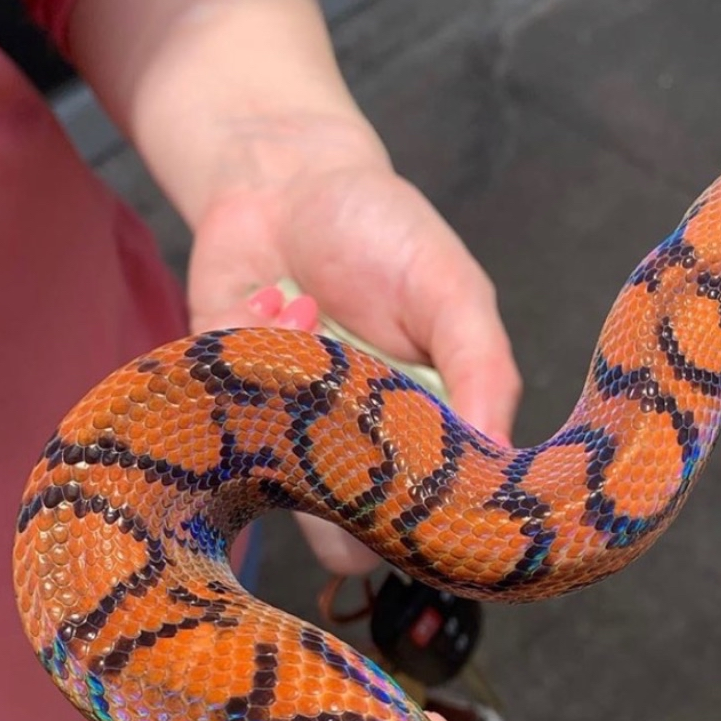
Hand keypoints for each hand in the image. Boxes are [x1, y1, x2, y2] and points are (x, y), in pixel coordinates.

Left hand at [67, 0, 521, 578]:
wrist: (287, 181)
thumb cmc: (385, 234)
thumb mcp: (453, 291)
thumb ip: (482, 370)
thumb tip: (499, 457)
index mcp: (423, 438)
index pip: (428, 524)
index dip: (428, 524)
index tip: (426, 487)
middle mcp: (352, 453)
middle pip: (350, 540)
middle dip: (350, 482)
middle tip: (354, 403)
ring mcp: (283, 435)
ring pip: (282, 489)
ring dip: (296, 409)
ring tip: (314, 318)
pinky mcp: (220, 405)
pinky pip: (227, 415)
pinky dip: (258, 344)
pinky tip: (279, 298)